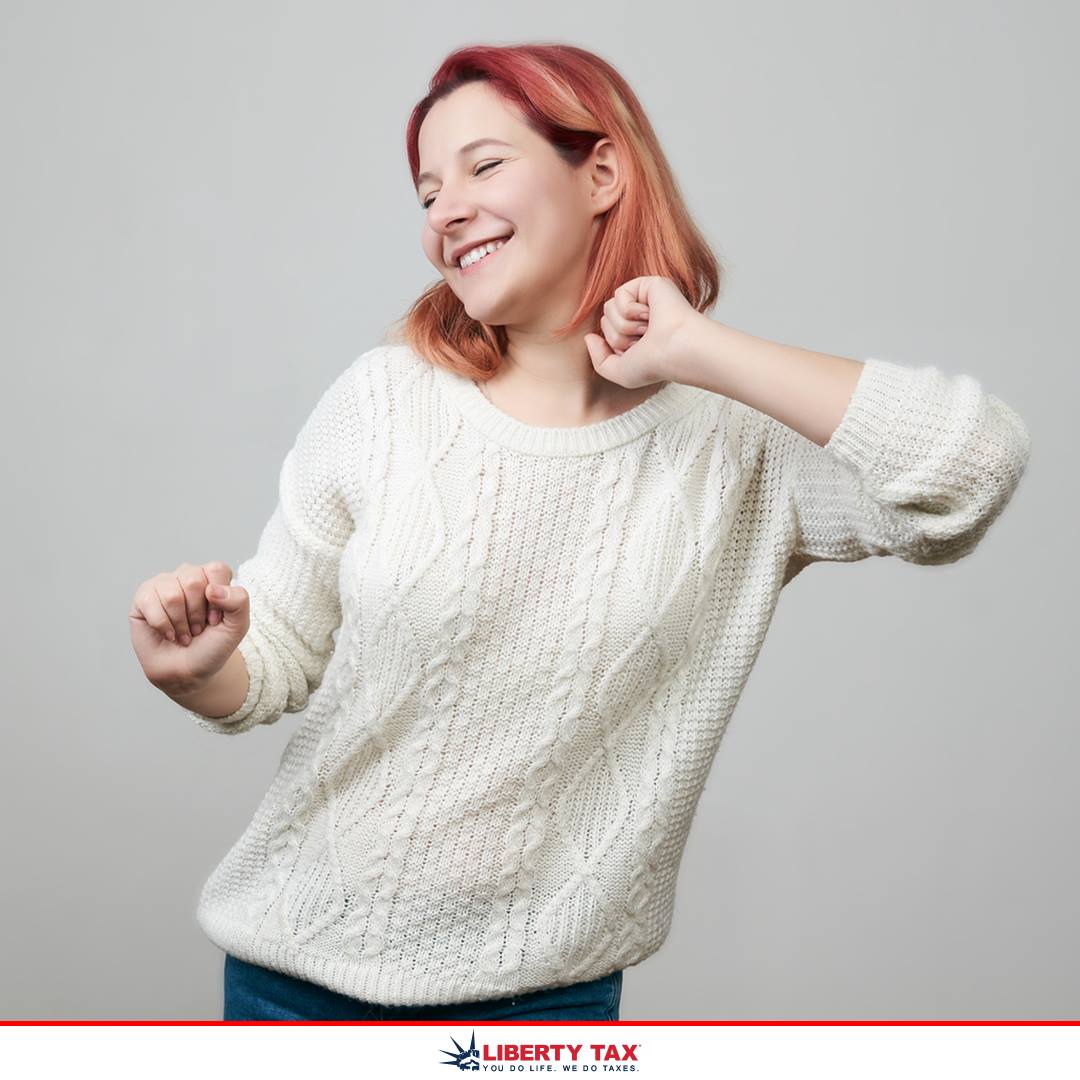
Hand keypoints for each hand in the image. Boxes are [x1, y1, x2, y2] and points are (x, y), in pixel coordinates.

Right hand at [128, 561, 249, 693]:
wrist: (188, 672)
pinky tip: (167, 633)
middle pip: (193, 581)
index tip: (215, 620)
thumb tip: (211, 588)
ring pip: (172, 594)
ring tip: (183, 632)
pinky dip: (162, 625)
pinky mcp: (143, 597)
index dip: (218, 600)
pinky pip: (150, 602)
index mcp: (213, 577)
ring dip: (179, 623)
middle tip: (197, 629)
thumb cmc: (213, 646)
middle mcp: (188, 575)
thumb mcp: (237, 626)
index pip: (216, 569)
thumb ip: (239, 601)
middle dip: (197, 614)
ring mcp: (164, 584)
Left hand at [583, 275, 700, 388]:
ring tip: (648, 329)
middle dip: (619, 335)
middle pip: (605, 319)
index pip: (605, 332)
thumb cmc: (654, 365)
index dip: (615, 345)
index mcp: (636, 333)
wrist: (674, 351)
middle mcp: (640, 315)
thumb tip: (589, 337)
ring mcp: (646, 299)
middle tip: (644, 340)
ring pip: (608, 307)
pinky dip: (630, 310)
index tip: (638, 351)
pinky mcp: (650, 284)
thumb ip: (599, 360)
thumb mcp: (620, 373)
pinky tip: (650, 315)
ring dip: (625, 325)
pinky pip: (619, 295)